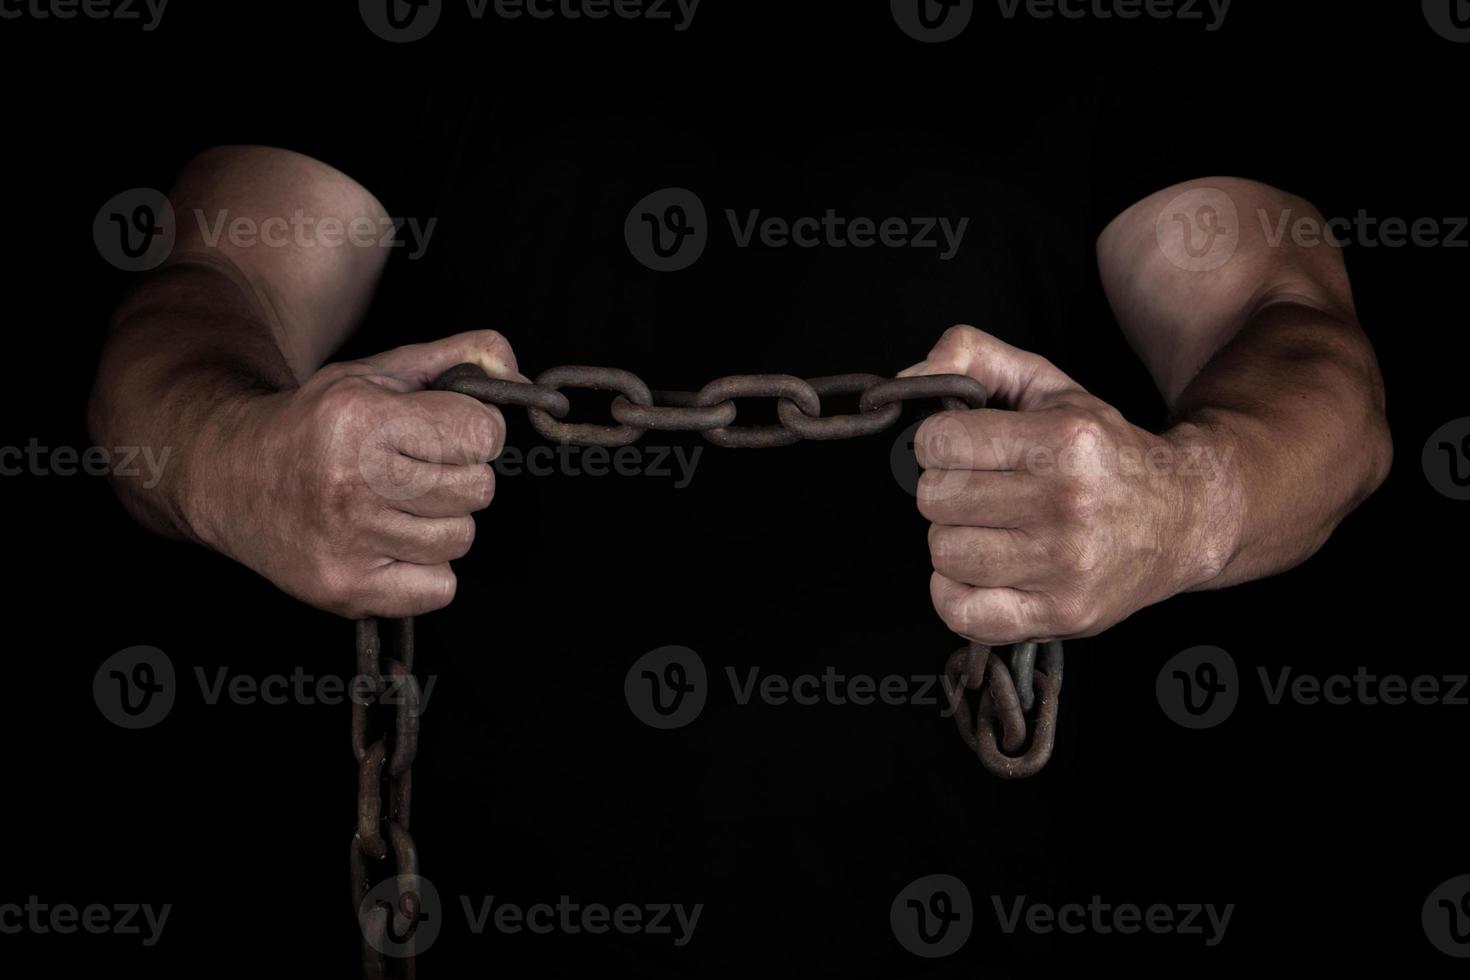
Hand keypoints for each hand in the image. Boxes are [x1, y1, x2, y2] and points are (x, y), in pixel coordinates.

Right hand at [182, 330, 520, 617]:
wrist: (228, 476)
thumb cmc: (314, 422)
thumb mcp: (378, 372)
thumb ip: (458, 358)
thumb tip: (520, 373)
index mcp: (363, 420)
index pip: (483, 435)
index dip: (475, 431)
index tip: (448, 431)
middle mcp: (353, 482)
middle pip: (479, 490)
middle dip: (459, 476)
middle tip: (417, 470)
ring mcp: (348, 541)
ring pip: (461, 538)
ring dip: (441, 523)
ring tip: (396, 505)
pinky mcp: (345, 589)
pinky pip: (440, 588)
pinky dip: (426, 571)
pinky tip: (390, 543)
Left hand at [904, 325, 1238, 645]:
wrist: (1183, 518)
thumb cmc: (1102, 451)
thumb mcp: (1049, 386)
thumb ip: (974, 355)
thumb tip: (906, 378)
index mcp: (1064, 441)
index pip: (938, 441)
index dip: (938, 443)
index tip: (964, 449)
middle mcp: (1067, 503)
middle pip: (935, 499)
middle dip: (947, 490)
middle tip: (982, 490)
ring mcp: (1064, 565)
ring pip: (944, 553)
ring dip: (954, 540)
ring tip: (993, 529)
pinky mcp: (1061, 614)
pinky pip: (960, 612)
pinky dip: (956, 594)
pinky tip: (984, 571)